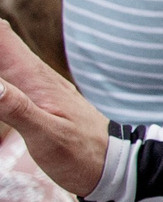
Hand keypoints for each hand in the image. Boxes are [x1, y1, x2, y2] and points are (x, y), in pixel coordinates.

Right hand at [0, 20, 107, 196]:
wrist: (113, 166)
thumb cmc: (83, 153)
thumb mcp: (47, 135)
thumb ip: (16, 108)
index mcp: (35, 77)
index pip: (1, 35)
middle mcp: (33, 75)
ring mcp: (35, 87)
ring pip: (2, 60)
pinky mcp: (35, 100)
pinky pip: (7, 78)